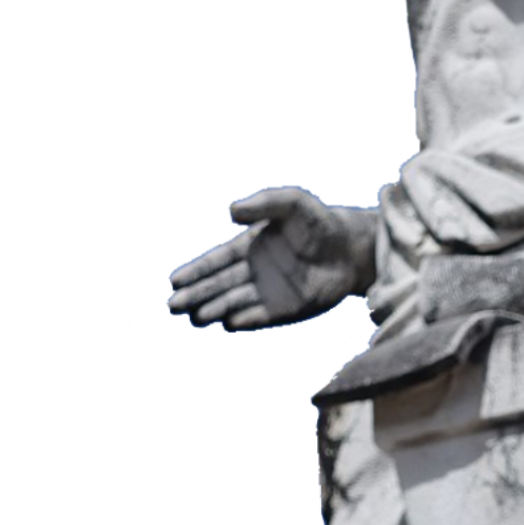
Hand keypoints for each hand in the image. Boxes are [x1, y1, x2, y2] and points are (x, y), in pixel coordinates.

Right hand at [166, 187, 373, 330]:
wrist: (350, 248)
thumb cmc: (319, 222)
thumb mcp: (292, 203)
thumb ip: (264, 203)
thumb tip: (232, 209)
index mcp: (248, 246)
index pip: (216, 262)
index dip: (195, 271)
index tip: (175, 281)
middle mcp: (253, 271)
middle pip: (218, 285)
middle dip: (196, 295)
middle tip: (173, 306)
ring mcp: (267, 292)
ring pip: (234, 302)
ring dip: (214, 309)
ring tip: (195, 316)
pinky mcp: (285, 308)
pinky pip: (260, 316)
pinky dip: (245, 319)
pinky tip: (228, 321)